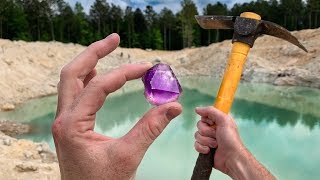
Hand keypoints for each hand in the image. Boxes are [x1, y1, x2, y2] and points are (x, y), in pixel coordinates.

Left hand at [52, 33, 181, 179]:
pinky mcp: (72, 125)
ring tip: (108, 49)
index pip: (98, 87)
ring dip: (89, 62)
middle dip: (94, 52)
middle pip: (73, 73)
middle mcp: (64, 119)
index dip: (124, 73)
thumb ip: (150, 128)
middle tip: (115, 38)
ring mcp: (65, 121)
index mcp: (72, 125)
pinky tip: (99, 73)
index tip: (146, 67)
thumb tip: (173, 106)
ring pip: (71, 81)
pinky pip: (76, 93)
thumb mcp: (128, 156)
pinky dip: (88, 78)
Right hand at [194, 106, 243, 173]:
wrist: (231, 158)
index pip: (204, 116)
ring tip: (215, 145)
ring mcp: (208, 139)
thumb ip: (211, 111)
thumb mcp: (224, 120)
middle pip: (199, 126)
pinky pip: (196, 145)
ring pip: (197, 136)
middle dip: (207, 132)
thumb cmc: (230, 139)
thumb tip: (197, 109)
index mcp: (217, 122)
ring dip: (206, 141)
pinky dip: (202, 148)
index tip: (213, 124)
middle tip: (216, 136)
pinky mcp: (204, 149)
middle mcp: (212, 130)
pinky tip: (209, 151)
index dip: (207, 121)